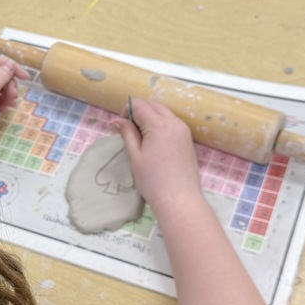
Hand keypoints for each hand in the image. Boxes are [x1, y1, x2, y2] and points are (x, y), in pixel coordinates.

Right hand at [113, 99, 203, 215]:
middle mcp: (174, 123)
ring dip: (150, 119)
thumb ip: (127, 133)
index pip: (139, 105)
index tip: (122, 127)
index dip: (126, 111)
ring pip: (163, 113)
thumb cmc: (153, 181)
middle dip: (139, 113)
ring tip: (143, 141)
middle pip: (153, 106)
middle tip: (131, 134)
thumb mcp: (135, 156)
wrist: (180, 200)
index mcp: (159, 125)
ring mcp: (183, 131)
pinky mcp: (188, 140)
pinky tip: (155, 145)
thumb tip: (117, 120)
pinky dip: (161, 126)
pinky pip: (172, 124)